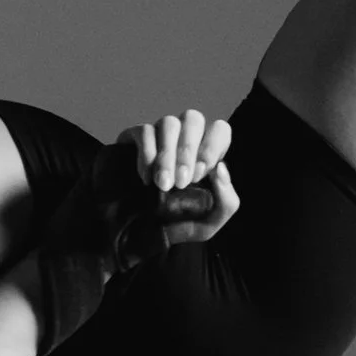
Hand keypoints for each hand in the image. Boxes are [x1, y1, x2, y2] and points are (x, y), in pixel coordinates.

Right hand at [128, 107, 237, 253]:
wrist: (129, 236)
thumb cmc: (171, 227)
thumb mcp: (207, 224)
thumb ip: (227, 202)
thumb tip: (221, 168)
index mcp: (204, 154)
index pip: (218, 130)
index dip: (211, 146)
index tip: (200, 174)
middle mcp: (182, 139)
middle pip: (193, 119)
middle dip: (188, 150)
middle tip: (181, 183)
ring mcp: (157, 137)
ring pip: (168, 122)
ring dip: (168, 154)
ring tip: (163, 184)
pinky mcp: (132, 139)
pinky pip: (144, 132)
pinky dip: (147, 155)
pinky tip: (146, 179)